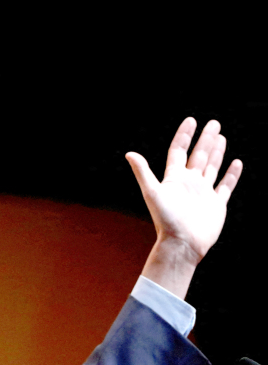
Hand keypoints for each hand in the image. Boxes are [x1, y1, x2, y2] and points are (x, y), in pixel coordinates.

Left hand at [125, 117, 242, 297]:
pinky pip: (226, 186)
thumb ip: (142, 172)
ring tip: (221, 137)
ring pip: (212, 167)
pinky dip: (231, 174)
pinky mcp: (216, 204)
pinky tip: (236, 162)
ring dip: (217, 152)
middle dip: (205, 139)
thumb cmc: (165, 219)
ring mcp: (203, 193)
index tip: (191, 120)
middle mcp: (189, 183)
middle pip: (198, 155)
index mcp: (174, 178)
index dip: (184, 135)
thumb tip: (129, 153)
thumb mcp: (152, 192)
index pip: (179, 151)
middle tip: (213, 123)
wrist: (182, 244)